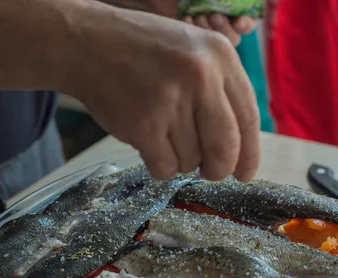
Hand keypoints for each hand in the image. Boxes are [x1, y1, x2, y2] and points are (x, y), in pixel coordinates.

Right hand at [67, 3, 260, 181]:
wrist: (89, 43)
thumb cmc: (144, 53)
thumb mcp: (193, 52)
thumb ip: (220, 90)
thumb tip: (238, 150)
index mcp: (220, 55)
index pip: (248, 118)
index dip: (249, 154)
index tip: (244, 174)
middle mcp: (200, 75)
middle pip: (226, 148)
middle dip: (218, 169)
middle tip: (208, 172)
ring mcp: (171, 100)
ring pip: (192, 161)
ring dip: (181, 161)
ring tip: (163, 135)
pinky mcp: (143, 124)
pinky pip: (165, 168)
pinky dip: (160, 166)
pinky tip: (150, 144)